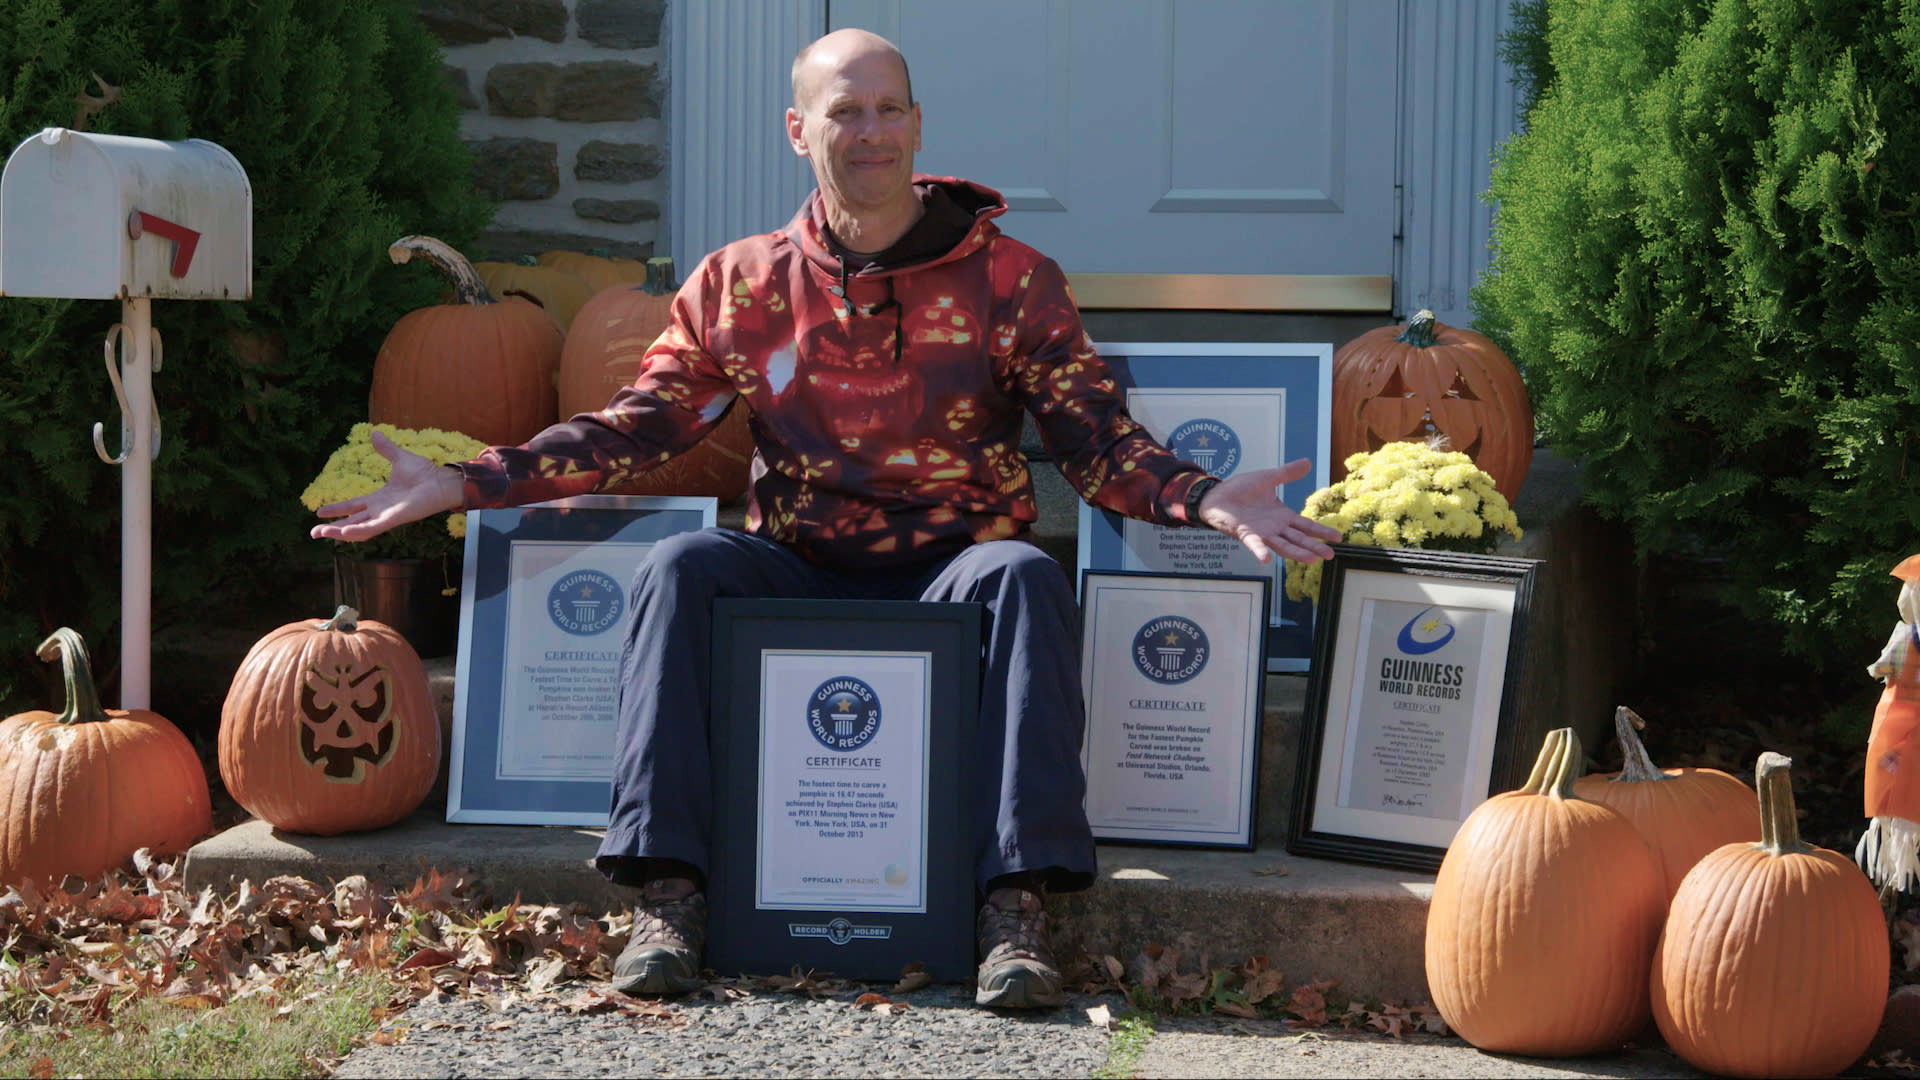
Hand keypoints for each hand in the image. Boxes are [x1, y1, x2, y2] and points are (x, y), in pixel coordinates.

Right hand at [309, 429, 465, 542]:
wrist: (441, 480)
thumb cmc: (425, 473)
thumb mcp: (399, 458)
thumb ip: (385, 449)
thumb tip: (375, 433)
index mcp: (379, 498)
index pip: (353, 507)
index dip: (337, 510)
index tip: (319, 512)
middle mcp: (380, 510)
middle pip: (351, 522)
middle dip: (331, 528)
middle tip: (313, 533)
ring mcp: (386, 517)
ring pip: (358, 529)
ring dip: (339, 532)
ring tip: (321, 533)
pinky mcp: (394, 520)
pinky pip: (372, 529)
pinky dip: (357, 531)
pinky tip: (342, 532)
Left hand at [1196, 459, 1342, 564]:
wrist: (1216, 495)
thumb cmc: (1240, 489)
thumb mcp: (1268, 478)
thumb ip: (1287, 473)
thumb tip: (1308, 461)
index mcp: (1282, 516)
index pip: (1306, 526)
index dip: (1321, 532)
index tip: (1338, 537)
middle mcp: (1275, 528)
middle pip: (1298, 539)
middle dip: (1314, 547)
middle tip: (1330, 556)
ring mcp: (1261, 533)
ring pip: (1282, 545)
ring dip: (1296, 553)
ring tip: (1311, 560)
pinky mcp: (1245, 534)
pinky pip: (1254, 544)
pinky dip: (1260, 551)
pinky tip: (1267, 559)